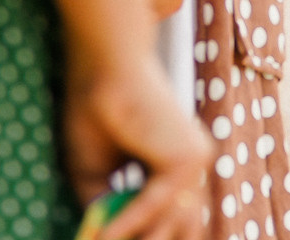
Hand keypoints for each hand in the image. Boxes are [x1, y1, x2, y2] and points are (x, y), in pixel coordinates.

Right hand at [47, 0, 207, 239]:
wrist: (103, 66)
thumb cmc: (94, 109)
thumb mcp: (95, 171)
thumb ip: (106, 204)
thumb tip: (103, 238)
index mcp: (174, 164)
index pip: (175, 218)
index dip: (152, 235)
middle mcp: (191, 164)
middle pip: (181, 226)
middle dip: (152, 239)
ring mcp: (195, 161)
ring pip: (168, 222)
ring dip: (135, 236)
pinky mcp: (187, 158)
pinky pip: (156, 204)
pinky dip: (127, 221)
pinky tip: (104, 236)